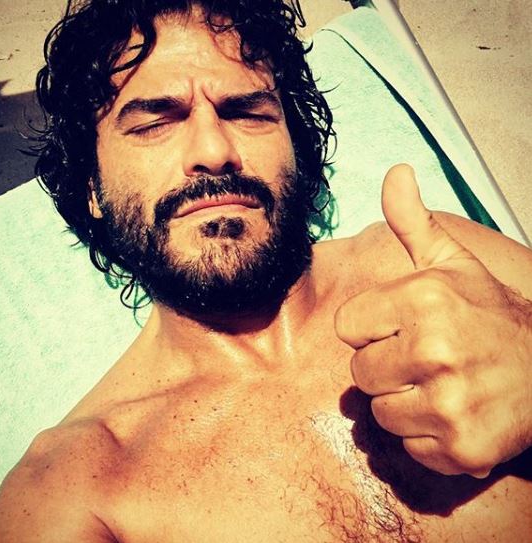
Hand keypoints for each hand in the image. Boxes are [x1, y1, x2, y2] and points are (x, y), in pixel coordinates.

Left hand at [335, 164, 531, 476]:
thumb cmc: (487, 312)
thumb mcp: (452, 261)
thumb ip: (413, 221)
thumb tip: (395, 172)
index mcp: (423, 299)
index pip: (346, 328)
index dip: (372, 329)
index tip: (404, 326)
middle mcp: (434, 351)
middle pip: (359, 375)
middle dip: (386, 367)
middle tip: (426, 358)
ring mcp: (450, 404)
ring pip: (381, 414)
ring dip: (404, 403)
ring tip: (440, 385)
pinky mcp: (462, 450)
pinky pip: (409, 447)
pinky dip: (427, 437)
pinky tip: (455, 415)